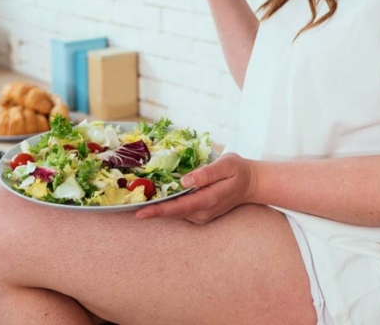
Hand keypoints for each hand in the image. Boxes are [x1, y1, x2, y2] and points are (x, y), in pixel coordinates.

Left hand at [133, 153, 257, 224]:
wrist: (252, 183)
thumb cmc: (239, 170)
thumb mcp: (227, 164)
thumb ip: (207, 173)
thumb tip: (185, 181)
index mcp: (209, 199)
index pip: (179, 208)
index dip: (158, 211)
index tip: (139, 213)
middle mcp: (203, 212)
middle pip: (172, 213)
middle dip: (151, 210)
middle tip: (127, 205)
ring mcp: (202, 215)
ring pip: (175, 213)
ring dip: (158, 208)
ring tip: (137, 200)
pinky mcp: (200, 214)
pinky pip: (180, 211)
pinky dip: (167, 206)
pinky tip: (156, 199)